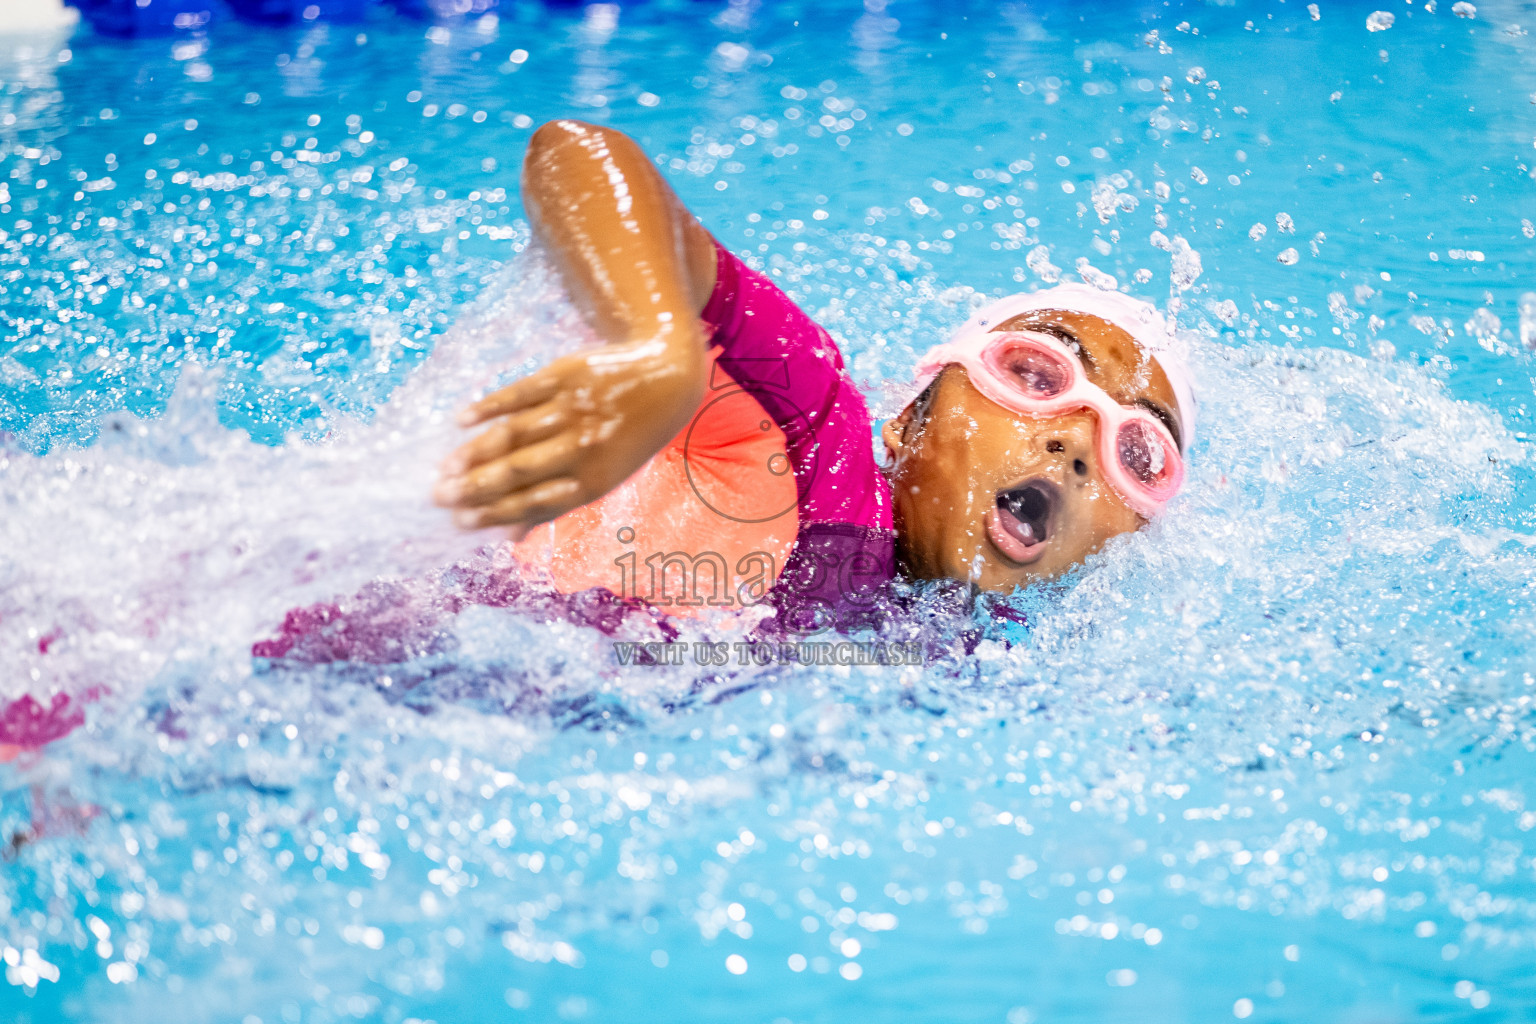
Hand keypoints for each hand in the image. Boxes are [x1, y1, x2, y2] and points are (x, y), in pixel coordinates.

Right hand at [433, 330, 704, 538]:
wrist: (665, 379)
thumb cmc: (628, 438)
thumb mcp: (605, 477)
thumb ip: (556, 503)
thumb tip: (510, 536)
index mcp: (593, 480)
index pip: (533, 501)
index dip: (495, 513)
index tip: (458, 521)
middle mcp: (582, 446)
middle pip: (519, 469)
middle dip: (476, 486)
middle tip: (438, 496)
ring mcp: (572, 409)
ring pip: (514, 434)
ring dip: (475, 451)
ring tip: (445, 466)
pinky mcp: (565, 376)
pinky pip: (520, 393)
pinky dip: (489, 407)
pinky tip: (461, 421)